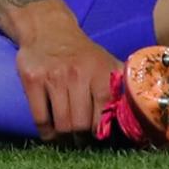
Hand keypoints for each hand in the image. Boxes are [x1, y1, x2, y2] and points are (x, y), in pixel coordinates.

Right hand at [15, 19, 121, 140]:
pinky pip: (40, 119)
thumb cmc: (81, 53)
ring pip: (61, 125)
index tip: (97, 136)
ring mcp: (53, 77)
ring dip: (64, 137)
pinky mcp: (32, 80)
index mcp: (99, 71)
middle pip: (80, 124)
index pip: (104, 113)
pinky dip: (46, 132)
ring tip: (67, 138)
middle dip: (81, 137)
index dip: (100, 130)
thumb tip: (136, 112)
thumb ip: (119, 86)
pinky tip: (51, 132)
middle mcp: (77, 73)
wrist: (48, 29)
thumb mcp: (105, 62)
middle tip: (80, 139)